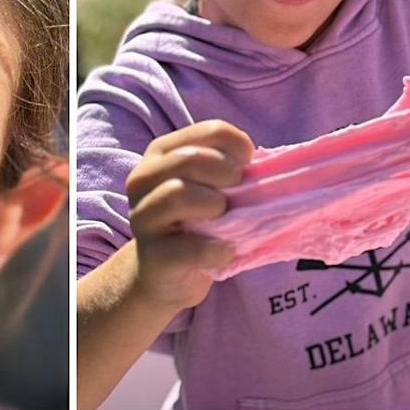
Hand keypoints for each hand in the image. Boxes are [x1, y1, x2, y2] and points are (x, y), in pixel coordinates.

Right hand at [126, 120, 251, 308]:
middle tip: (236, 195)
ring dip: (212, 205)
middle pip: (187, 159)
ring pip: (177, 192)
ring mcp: (142, 218)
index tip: (247, 165)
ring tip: (222, 221)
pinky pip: (188, 247)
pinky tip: (223, 252)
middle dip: (224, 174)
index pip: (207, 131)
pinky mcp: (151, 256)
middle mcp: (142, 180)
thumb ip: (227, 171)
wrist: (164, 278)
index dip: (236, 145)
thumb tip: (267, 165)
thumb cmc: (194, 225)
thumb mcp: (208, 189)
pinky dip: (215, 250)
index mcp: (160, 155)